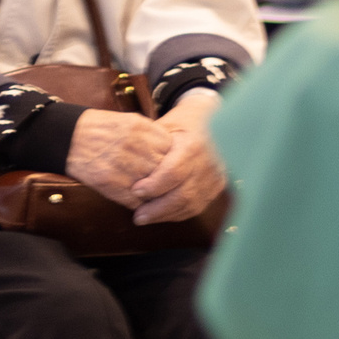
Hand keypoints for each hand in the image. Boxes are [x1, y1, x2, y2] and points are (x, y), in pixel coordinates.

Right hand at [65, 109, 175, 209]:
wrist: (66, 137)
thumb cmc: (98, 128)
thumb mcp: (129, 121)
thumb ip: (154, 134)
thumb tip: (173, 150)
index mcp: (143, 130)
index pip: (174, 153)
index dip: (171, 161)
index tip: (165, 165)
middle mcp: (137, 148)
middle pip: (165, 172)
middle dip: (164, 179)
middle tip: (160, 183)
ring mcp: (125, 167)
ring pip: (155, 189)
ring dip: (153, 194)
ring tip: (147, 192)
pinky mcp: (112, 184)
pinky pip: (136, 201)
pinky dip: (138, 203)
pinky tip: (133, 196)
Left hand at [130, 89, 226, 225]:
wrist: (211, 120)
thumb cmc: (179, 124)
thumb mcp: (163, 125)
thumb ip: (147, 144)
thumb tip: (120, 162)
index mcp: (193, 145)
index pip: (174, 172)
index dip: (154, 185)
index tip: (135, 191)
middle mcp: (209, 163)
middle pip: (184, 194)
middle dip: (158, 208)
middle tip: (137, 216)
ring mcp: (216, 177)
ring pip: (191, 204)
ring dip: (166, 214)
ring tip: (144, 217)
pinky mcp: (217, 186)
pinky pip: (198, 206)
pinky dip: (178, 213)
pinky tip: (160, 215)